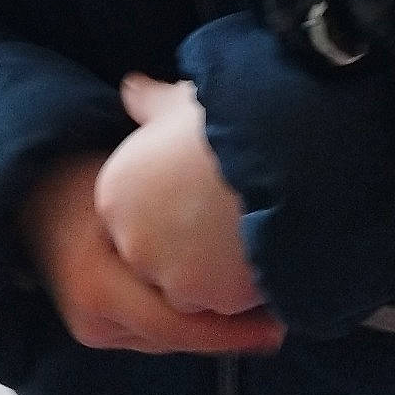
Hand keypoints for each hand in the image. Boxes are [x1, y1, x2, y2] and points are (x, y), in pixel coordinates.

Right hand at [16, 150, 282, 355]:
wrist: (23, 193)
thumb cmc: (79, 173)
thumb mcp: (125, 172)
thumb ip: (169, 185)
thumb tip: (238, 176)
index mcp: (99, 287)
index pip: (178, 326)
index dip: (232, 329)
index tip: (279, 322)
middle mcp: (95, 321)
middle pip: (179, 337)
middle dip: (231, 330)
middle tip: (286, 316)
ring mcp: (94, 329)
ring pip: (170, 338)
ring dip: (214, 327)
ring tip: (266, 314)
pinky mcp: (100, 329)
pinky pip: (156, 332)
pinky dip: (191, 321)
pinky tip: (227, 307)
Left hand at [94, 75, 266, 317]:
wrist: (279, 148)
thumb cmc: (228, 119)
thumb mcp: (182, 101)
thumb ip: (151, 103)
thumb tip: (132, 90)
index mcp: (116, 194)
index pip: (137, 219)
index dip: (174, 211)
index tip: (203, 198)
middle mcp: (131, 240)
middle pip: (160, 259)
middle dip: (192, 248)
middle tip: (231, 223)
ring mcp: (168, 275)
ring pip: (193, 288)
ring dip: (219, 274)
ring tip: (257, 239)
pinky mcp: (208, 299)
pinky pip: (227, 304)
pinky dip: (246, 292)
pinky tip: (271, 260)